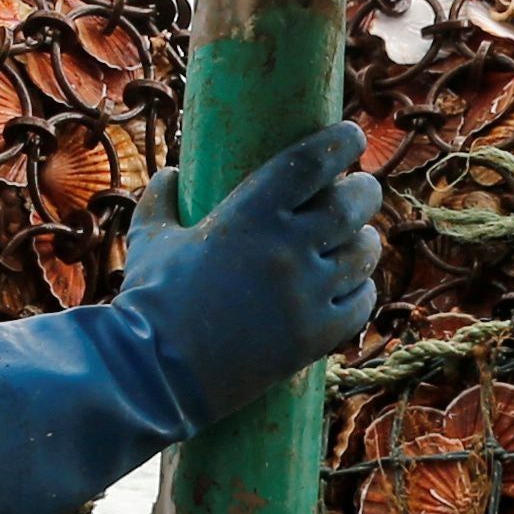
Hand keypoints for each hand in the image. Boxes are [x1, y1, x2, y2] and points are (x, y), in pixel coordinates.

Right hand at [108, 119, 384, 433]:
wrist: (154, 376)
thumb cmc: (150, 302)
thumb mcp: (150, 240)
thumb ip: (162, 200)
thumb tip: (172, 174)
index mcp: (249, 214)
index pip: (313, 161)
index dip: (340, 142)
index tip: (351, 137)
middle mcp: (287, 248)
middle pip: (354, 203)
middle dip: (363, 192)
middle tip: (359, 191)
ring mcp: (306, 294)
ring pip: (364, 251)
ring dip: (363, 241)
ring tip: (355, 240)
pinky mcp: (316, 337)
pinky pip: (361, 301)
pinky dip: (360, 289)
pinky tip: (350, 286)